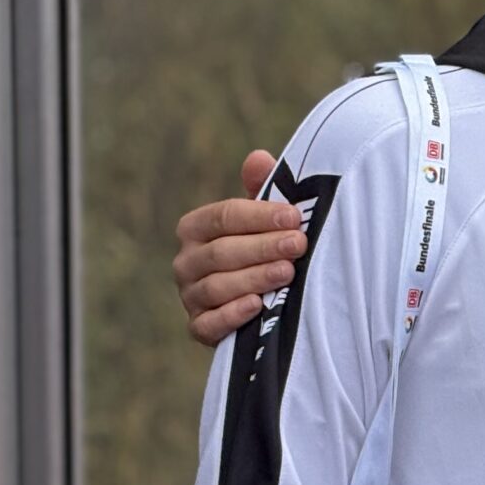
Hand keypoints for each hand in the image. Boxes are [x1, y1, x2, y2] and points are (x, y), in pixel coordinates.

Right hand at [176, 150, 300, 344]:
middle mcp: (187, 262)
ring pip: (217, 287)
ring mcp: (190, 296)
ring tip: (287, 272)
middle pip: (221, 252)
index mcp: (197, 228)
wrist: (266, 301)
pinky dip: (231, 316)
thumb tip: (258, 157)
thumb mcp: (267, 218)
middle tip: (297, 245)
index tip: (294, 216)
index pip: (223, 217)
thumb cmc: (266, 246)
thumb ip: (263, 188)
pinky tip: (257, 306)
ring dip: (254, 278)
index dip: (259, 216)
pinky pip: (207, 325)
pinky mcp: (198, 327)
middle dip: (263, 247)